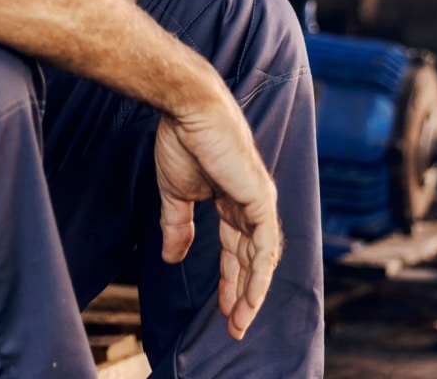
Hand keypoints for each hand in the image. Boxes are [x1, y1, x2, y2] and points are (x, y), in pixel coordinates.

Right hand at [152, 96, 282, 340]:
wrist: (188, 111)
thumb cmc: (182, 141)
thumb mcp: (176, 194)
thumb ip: (178, 226)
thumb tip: (171, 258)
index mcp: (231, 200)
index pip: (236, 249)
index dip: (231, 280)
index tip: (223, 310)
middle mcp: (249, 203)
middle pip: (250, 258)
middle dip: (242, 293)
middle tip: (234, 326)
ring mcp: (258, 201)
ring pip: (261, 257)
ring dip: (252, 291)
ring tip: (240, 321)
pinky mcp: (260, 198)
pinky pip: (264, 244)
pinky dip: (258, 272)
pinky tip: (249, 295)